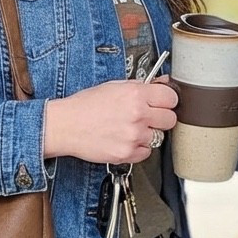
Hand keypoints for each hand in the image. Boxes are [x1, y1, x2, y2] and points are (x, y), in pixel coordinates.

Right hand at [44, 77, 177, 163]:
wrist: (66, 126)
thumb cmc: (85, 106)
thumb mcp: (114, 86)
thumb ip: (141, 86)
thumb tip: (162, 84)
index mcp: (135, 94)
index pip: (171, 98)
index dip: (167, 100)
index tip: (162, 102)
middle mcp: (137, 115)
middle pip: (170, 120)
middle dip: (161, 118)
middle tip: (148, 117)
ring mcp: (133, 136)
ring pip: (159, 138)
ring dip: (148, 134)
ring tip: (130, 129)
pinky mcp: (127, 154)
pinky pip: (146, 153)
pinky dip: (138, 148)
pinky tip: (125, 140)